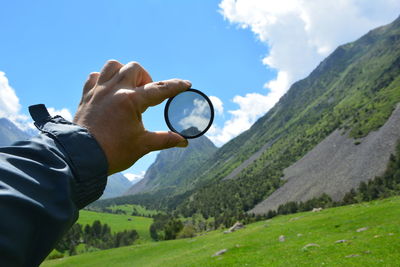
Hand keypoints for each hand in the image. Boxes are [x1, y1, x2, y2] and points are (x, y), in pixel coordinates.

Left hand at [74, 60, 189, 174]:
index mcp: (131, 101)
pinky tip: (109, 90)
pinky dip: (104, 79)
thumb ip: (165, 140)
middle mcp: (114, 90)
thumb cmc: (113, 152)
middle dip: (146, 78)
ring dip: (124, 72)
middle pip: (135, 69)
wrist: (80, 158)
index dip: (176, 86)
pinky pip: (95, 77)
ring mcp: (98, 91)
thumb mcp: (143, 145)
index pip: (159, 89)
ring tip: (128, 87)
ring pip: (113, 66)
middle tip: (147, 94)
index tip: (186, 84)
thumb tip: (183, 142)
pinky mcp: (86, 96)